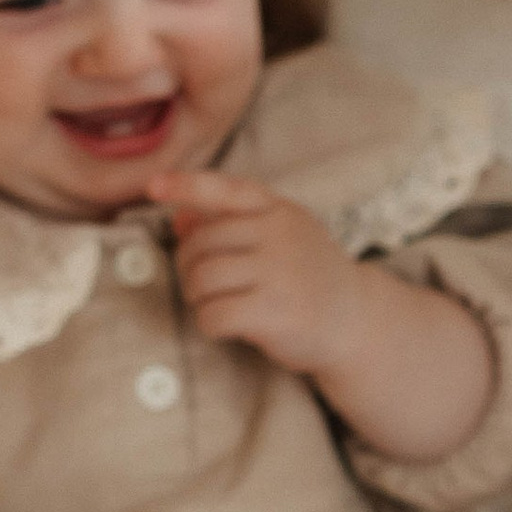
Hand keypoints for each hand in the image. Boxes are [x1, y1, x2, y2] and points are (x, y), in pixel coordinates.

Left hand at [157, 172, 361, 376]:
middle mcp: (279, 235)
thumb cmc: (308, 277)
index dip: (187, 186)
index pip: (227, 190)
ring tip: (213, 304)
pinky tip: (225, 325)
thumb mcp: (279, 240)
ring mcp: (277, 272)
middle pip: (201, 243)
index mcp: (279, 211)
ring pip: (202, 278)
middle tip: (201, 285)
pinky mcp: (273, 311)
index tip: (154, 187)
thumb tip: (179, 217)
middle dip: (189, 267)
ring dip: (196, 297)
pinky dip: (208, 323)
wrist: (357, 321)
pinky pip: (213, 314)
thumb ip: (231, 225)